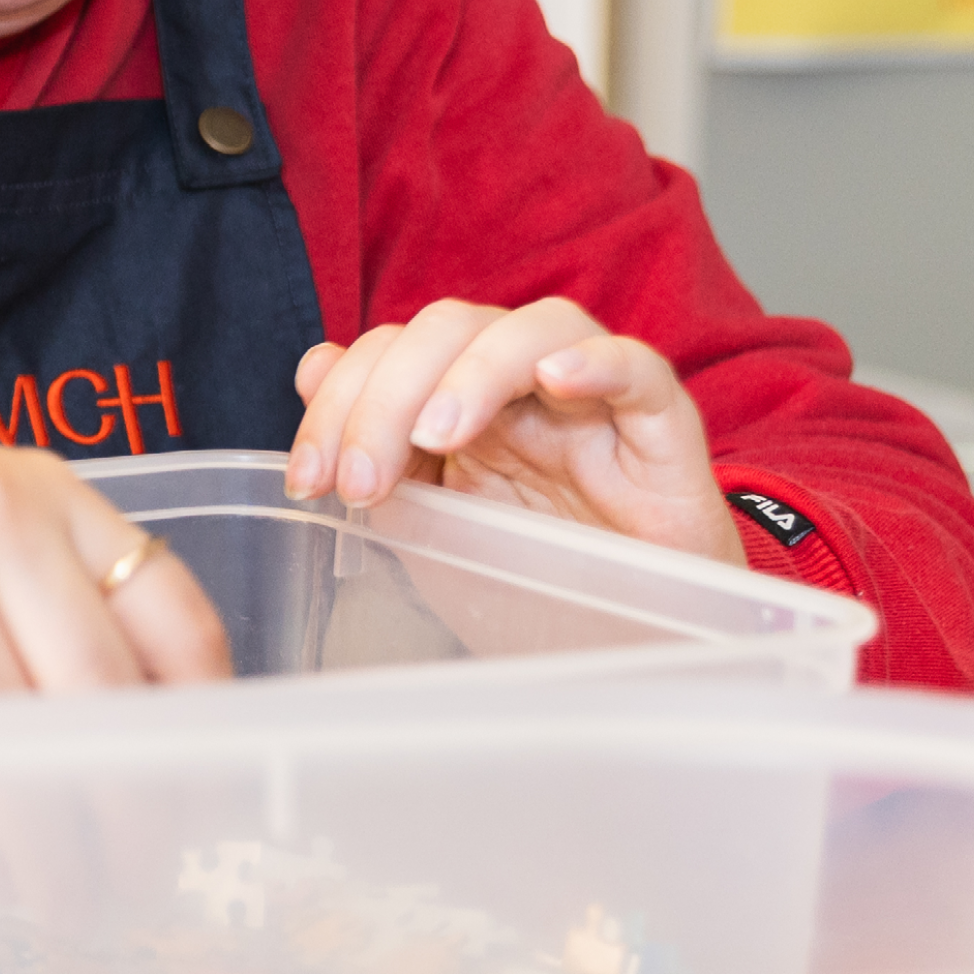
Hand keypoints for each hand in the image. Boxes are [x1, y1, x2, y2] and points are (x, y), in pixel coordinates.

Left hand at [281, 298, 746, 568]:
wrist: (637, 645)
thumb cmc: (541, 580)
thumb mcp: (437, 527)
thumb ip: (379, 454)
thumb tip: (312, 366)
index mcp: (463, 397)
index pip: (392, 351)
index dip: (341, 401)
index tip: (310, 479)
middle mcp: (524, 384)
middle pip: (449, 329)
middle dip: (385, 397)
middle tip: (360, 480)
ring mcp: (594, 400)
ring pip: (534, 329)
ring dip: (471, 373)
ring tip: (435, 437)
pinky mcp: (664, 428)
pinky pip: (639, 367)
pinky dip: (596, 362)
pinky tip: (554, 380)